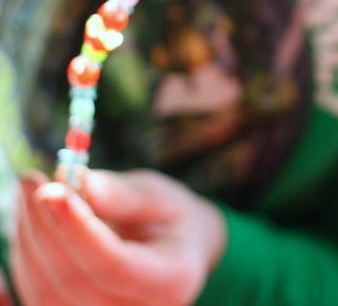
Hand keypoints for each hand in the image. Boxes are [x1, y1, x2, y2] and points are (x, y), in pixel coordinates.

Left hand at [11, 168, 225, 305]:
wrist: (174, 250)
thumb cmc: (169, 218)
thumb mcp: (157, 195)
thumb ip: (118, 193)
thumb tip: (74, 179)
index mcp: (170, 281)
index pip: (114, 265)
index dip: (78, 230)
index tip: (53, 191)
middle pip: (74, 281)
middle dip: (46, 228)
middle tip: (32, 181)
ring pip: (47, 292)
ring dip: (29, 238)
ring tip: (31, 191)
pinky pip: (37, 295)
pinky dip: (26, 256)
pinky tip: (29, 219)